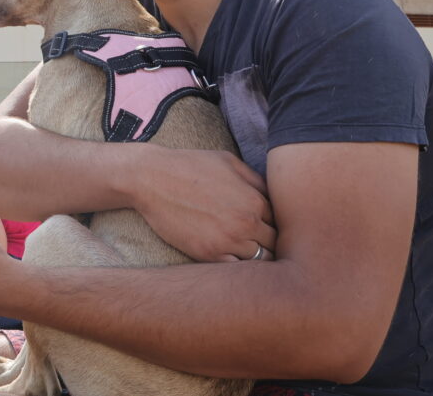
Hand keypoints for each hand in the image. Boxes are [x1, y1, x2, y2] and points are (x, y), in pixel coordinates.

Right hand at [124, 147, 276, 262]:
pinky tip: (229, 257)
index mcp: (255, 200)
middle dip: (269, 243)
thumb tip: (273, 197)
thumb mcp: (228, 161)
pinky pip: (235, 270)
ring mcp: (227, 241)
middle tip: (259, 241)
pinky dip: (236, 268)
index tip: (265, 225)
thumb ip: (256, 180)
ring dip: (255, 257)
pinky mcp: (207, 254)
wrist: (151, 177)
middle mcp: (246, 222)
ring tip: (244, 250)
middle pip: (274, 244)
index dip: (274, 224)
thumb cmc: (189, 165)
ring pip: (259, 261)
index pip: (281, 223)